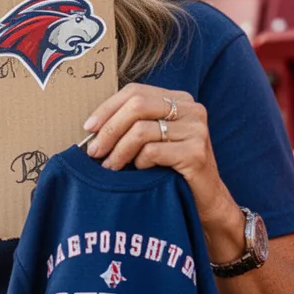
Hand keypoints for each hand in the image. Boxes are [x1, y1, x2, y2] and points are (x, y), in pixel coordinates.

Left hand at [82, 83, 237, 230]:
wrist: (205, 201)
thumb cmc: (171, 170)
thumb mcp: (152, 139)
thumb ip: (132, 125)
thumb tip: (92, 127)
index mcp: (179, 99)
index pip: (135, 91)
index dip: (107, 108)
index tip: (89, 128)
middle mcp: (191, 109)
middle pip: (136, 106)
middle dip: (109, 129)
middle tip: (95, 151)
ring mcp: (196, 129)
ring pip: (141, 130)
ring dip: (119, 151)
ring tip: (110, 166)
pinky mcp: (196, 152)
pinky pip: (152, 151)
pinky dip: (139, 163)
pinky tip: (140, 171)